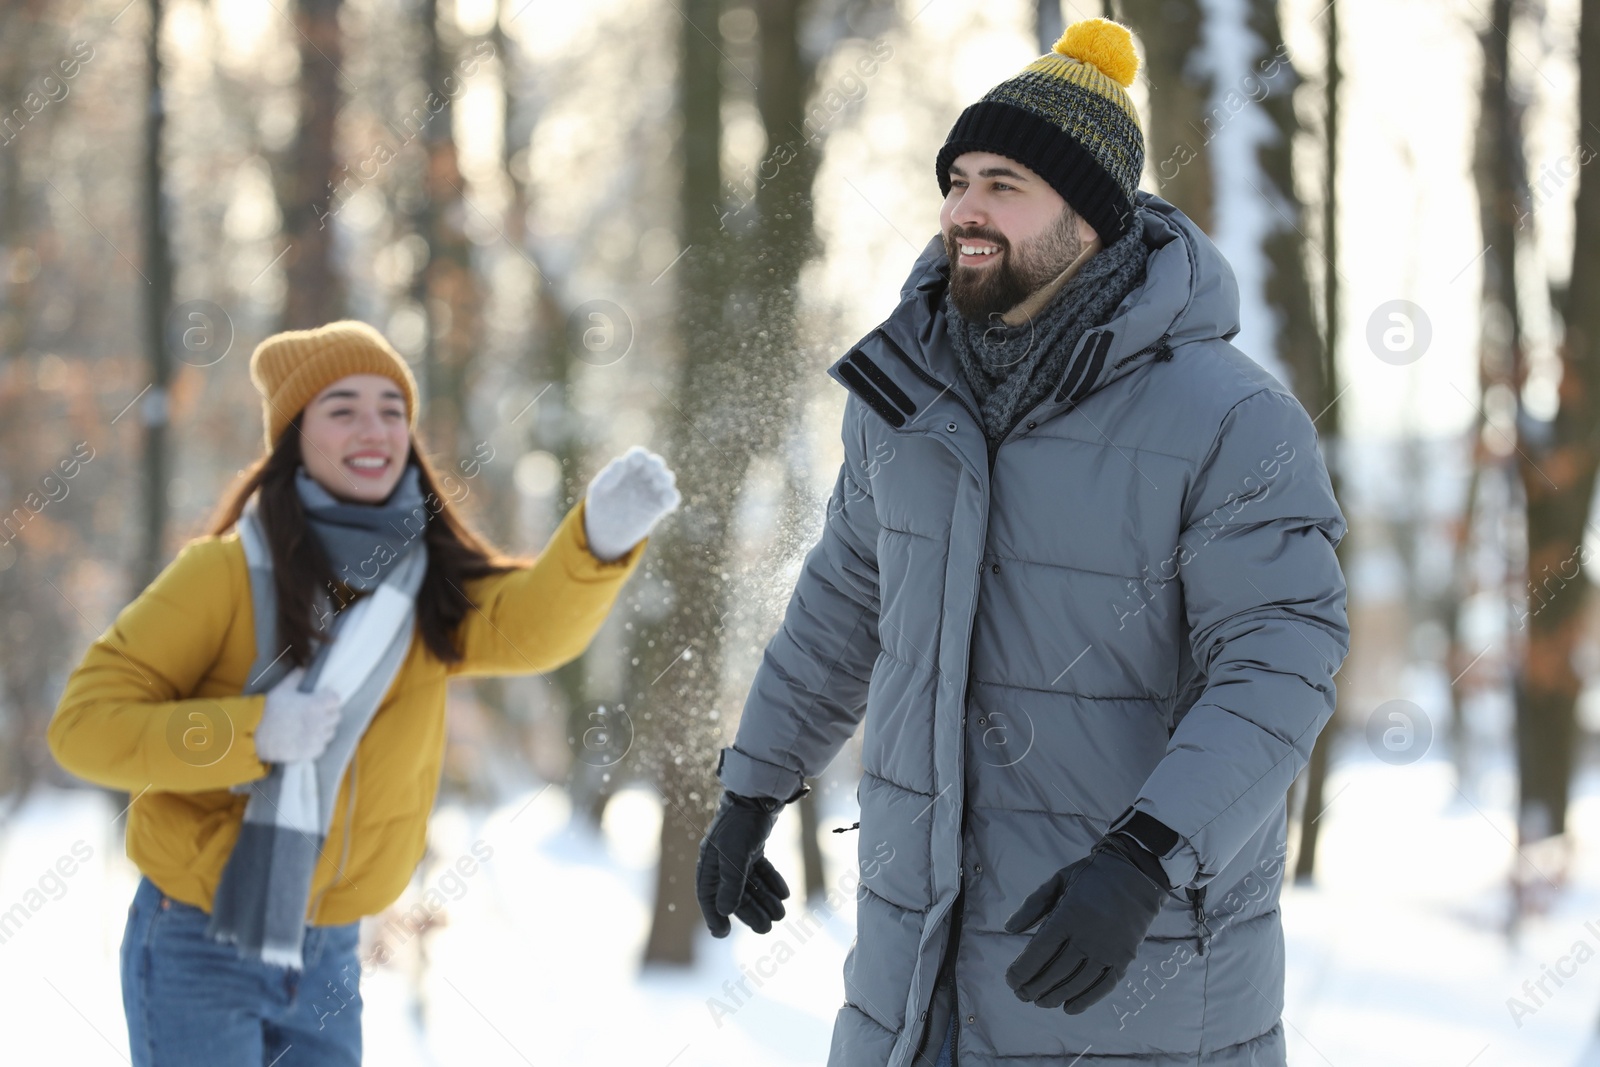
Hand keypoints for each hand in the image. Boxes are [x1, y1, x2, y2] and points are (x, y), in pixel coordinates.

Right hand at [254, 666, 339, 763]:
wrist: (255, 735)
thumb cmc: (268, 710)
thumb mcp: (282, 689)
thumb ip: (296, 677)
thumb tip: (304, 667)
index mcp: (316, 705)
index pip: (336, 700)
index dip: (329, 699)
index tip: (321, 700)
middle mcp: (320, 722)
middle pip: (336, 716)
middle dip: (328, 713)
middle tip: (315, 714)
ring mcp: (317, 738)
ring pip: (330, 732)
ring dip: (323, 729)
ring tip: (310, 727)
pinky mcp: (311, 752)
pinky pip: (322, 747)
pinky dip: (316, 743)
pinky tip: (306, 739)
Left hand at [583, 446, 680, 561]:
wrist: (607, 530)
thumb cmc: (601, 505)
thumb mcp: (599, 491)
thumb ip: (608, 476)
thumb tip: (620, 461)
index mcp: (628, 468)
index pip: (638, 456)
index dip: (639, 456)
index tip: (635, 461)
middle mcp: (643, 476)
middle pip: (655, 463)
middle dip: (656, 464)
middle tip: (653, 468)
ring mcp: (653, 490)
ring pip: (666, 478)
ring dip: (665, 478)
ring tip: (659, 483)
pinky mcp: (659, 506)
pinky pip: (671, 498)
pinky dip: (671, 498)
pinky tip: (666, 503)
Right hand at [696, 790, 789, 936]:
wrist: (759, 794)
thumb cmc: (742, 824)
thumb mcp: (736, 855)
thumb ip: (732, 884)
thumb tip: (724, 911)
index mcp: (710, 864)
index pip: (708, 897)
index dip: (714, 916)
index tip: (723, 934)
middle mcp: (721, 861)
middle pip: (735, 894)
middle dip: (751, 912)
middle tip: (766, 929)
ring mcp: (738, 854)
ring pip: (751, 884)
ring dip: (765, 899)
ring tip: (780, 915)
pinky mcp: (753, 846)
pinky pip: (761, 870)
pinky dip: (772, 882)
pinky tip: (784, 894)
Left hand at [1003, 836, 1167, 1012]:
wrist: (1136, 873)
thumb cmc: (1091, 876)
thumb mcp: (1058, 881)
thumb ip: (1032, 905)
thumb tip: (1007, 928)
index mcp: (1067, 916)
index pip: (1038, 952)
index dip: (1022, 970)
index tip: (1010, 980)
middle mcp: (1087, 937)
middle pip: (1055, 972)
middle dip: (1034, 987)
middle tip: (1021, 994)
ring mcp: (1107, 950)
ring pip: (1077, 983)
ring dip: (1055, 996)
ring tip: (1040, 1002)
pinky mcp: (1124, 958)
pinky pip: (1103, 986)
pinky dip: (1085, 1000)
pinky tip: (1069, 1008)